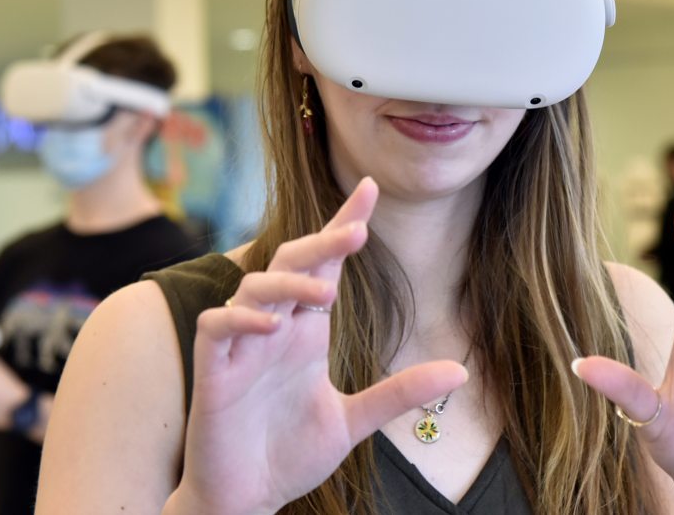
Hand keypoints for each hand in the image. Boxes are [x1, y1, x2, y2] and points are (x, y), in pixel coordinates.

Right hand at [171, 178, 467, 514]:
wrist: (246, 500)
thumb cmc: (290, 455)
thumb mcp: (354, 422)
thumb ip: (400, 394)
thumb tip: (459, 370)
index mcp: (306, 332)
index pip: (325, 264)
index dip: (343, 224)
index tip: (371, 189)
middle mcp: (275, 329)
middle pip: (293, 263)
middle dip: (322, 240)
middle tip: (358, 231)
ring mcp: (242, 347)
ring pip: (255, 286)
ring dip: (289, 283)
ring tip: (327, 293)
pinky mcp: (213, 372)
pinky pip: (217, 327)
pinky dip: (241, 319)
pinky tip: (272, 325)